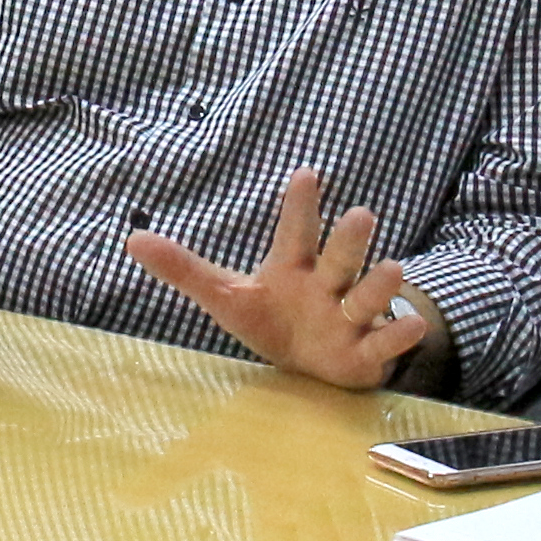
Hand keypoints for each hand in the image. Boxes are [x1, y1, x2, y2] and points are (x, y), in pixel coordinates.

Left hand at [128, 171, 434, 390]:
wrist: (311, 366)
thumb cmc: (272, 319)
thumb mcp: (225, 297)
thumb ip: (184, 269)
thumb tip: (132, 239)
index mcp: (293, 268)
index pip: (295, 232)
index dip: (300, 206)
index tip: (305, 174)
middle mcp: (327, 286)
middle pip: (339, 259)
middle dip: (348, 239)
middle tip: (360, 214)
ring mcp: (350, 319)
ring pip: (367, 296)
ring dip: (379, 285)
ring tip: (390, 268)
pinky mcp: (365, 354)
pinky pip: (385, 344)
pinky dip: (398, 336)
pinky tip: (408, 324)